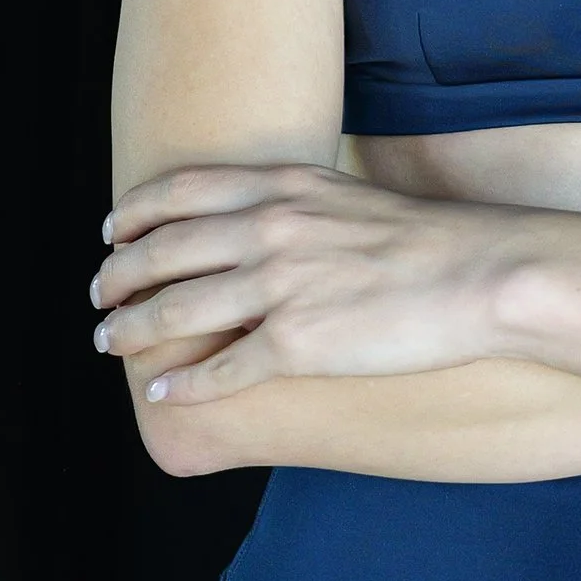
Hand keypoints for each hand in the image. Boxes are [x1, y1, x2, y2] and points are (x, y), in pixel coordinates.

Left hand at [90, 161, 515, 403]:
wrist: (480, 275)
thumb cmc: (426, 240)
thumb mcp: (345, 198)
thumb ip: (293, 205)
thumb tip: (255, 222)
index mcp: (281, 187)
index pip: (178, 192)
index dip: (132, 214)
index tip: (111, 231)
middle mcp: (268, 230)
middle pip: (161, 253)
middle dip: (117, 278)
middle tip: (99, 297)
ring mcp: (278, 287)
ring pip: (174, 313)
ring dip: (131, 332)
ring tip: (110, 343)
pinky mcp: (296, 344)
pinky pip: (219, 371)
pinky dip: (181, 385)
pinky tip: (161, 393)